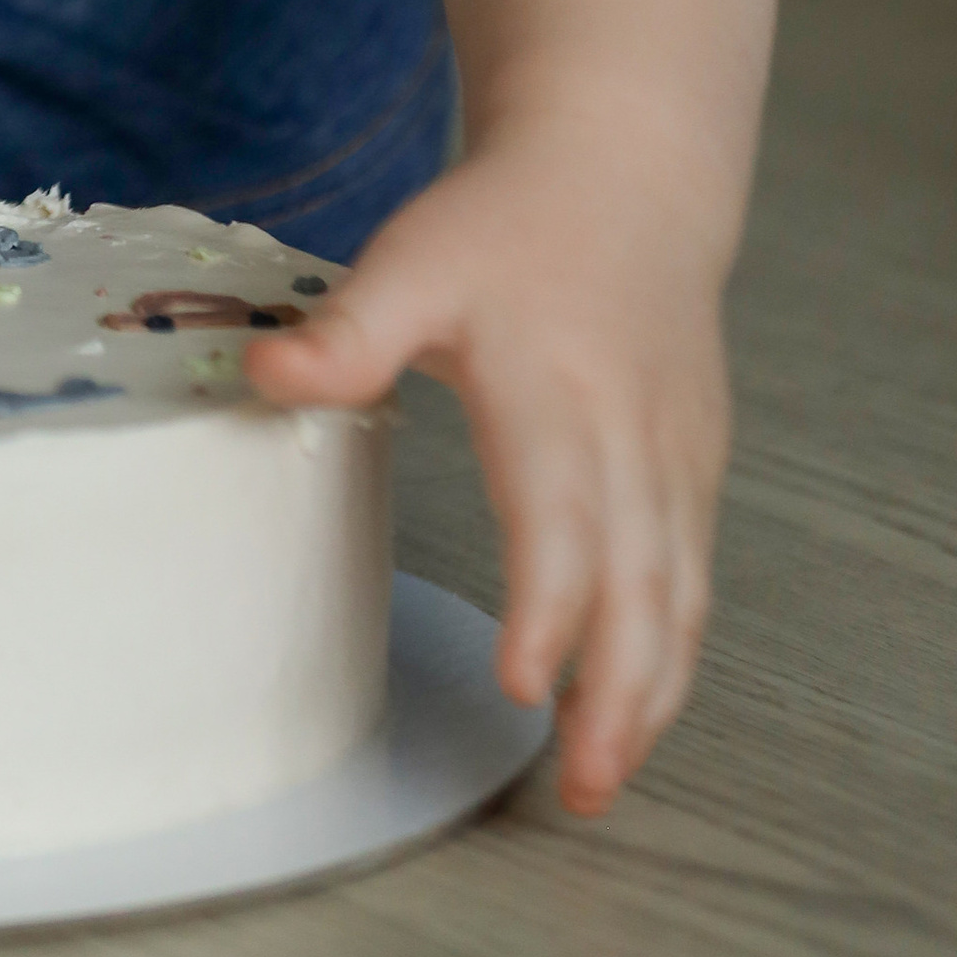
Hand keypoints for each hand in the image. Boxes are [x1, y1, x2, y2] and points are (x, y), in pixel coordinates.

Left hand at [246, 130, 732, 814]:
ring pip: (680, 595)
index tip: (522, 684)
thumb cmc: (509, 224)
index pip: (561, 519)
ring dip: (652, 692)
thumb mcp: (414, 258)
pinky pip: (694, 575)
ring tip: (602, 775)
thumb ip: (347, 332)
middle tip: (580, 785)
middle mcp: (630, 438)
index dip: (548, 606)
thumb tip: (261, 375)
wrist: (626, 171)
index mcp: (556, 393)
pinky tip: (636, 704)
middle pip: (642, 584)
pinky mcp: (695, 468)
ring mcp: (676, 458)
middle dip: (618, 694)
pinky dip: (673, 649)